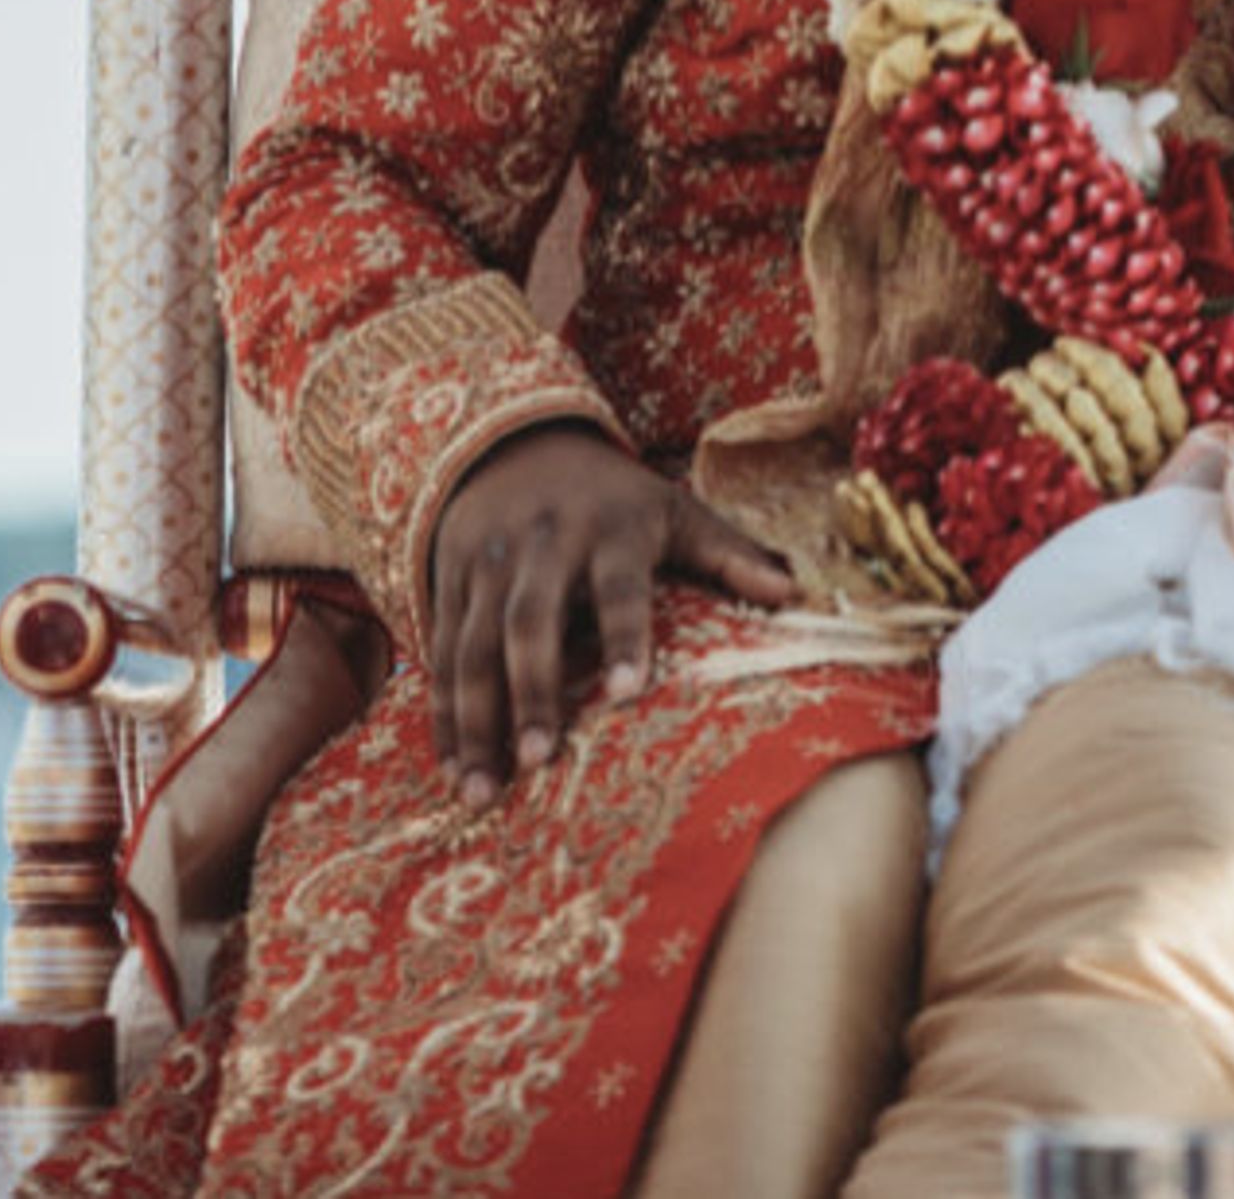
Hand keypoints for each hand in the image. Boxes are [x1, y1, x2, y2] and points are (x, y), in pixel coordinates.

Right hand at [425, 423, 795, 804]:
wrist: (514, 444)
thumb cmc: (615, 497)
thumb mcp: (676, 511)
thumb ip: (729, 553)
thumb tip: (794, 593)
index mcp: (610, 529)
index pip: (620, 587)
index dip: (624, 636)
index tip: (629, 691)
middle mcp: (542, 545)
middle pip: (530, 622)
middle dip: (531, 691)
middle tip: (538, 759)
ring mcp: (486, 563)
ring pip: (471, 646)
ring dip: (473, 720)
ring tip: (481, 790)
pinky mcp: (446, 581)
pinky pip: (439, 653)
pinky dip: (441, 712)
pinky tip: (450, 766)